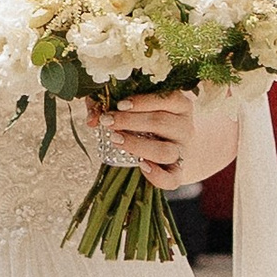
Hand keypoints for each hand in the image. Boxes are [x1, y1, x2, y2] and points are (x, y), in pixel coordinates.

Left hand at [87, 89, 238, 190]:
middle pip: (161, 122)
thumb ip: (108, 105)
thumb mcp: (132, 107)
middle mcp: (185, 127)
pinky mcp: (178, 173)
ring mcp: (182, 152)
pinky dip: (157, 175)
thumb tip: (92, 118)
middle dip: (130, 121)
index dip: (143, 101)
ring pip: (165, 151)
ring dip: (138, 146)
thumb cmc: (146, 122)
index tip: (119, 105)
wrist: (168, 150)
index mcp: (180, 105)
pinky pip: (171, 179)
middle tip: (107, 122)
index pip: (169, 98)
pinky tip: (141, 167)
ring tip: (115, 140)